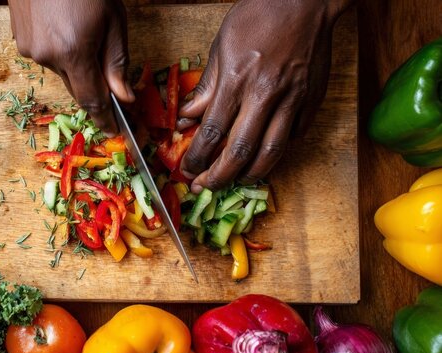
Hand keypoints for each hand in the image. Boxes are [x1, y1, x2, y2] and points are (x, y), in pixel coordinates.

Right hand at [8, 0, 134, 133]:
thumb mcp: (113, 20)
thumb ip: (117, 62)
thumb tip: (124, 97)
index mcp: (73, 52)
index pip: (92, 100)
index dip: (104, 118)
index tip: (114, 130)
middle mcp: (47, 56)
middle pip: (77, 86)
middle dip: (93, 84)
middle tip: (107, 69)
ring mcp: (29, 48)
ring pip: (61, 70)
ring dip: (75, 62)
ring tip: (81, 30)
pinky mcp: (18, 39)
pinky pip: (45, 56)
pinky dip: (59, 50)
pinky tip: (64, 26)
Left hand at [179, 0, 351, 191]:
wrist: (304, 0)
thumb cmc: (259, 16)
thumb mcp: (221, 46)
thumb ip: (206, 86)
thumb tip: (187, 117)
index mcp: (237, 80)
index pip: (212, 132)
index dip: (197, 157)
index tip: (188, 170)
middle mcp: (265, 95)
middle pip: (240, 151)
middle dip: (219, 176)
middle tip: (206, 186)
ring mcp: (293, 100)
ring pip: (271, 152)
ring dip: (251, 174)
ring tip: (236, 180)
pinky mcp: (312, 101)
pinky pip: (295, 136)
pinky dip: (279, 151)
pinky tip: (265, 155)